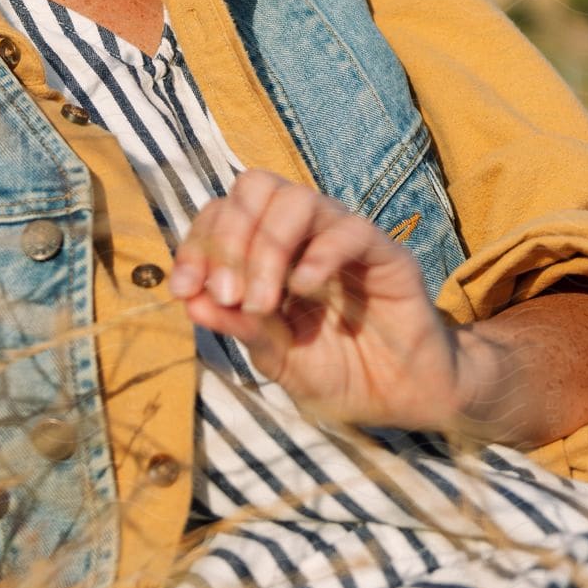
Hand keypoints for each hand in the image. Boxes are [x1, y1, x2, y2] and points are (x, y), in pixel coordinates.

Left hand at [168, 168, 474, 432]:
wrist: (403, 400)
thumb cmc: (338, 371)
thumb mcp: (276, 357)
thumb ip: (238, 326)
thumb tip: (189, 301)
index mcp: (270, 249)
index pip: (223, 213)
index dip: (197, 244)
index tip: (183, 290)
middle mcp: (304, 233)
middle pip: (255, 187)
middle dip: (229, 237)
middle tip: (227, 293)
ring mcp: (344, 239)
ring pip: (298, 199)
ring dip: (267, 247)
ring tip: (262, 301)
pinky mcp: (386, 255)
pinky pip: (351, 232)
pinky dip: (319, 255)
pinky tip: (304, 289)